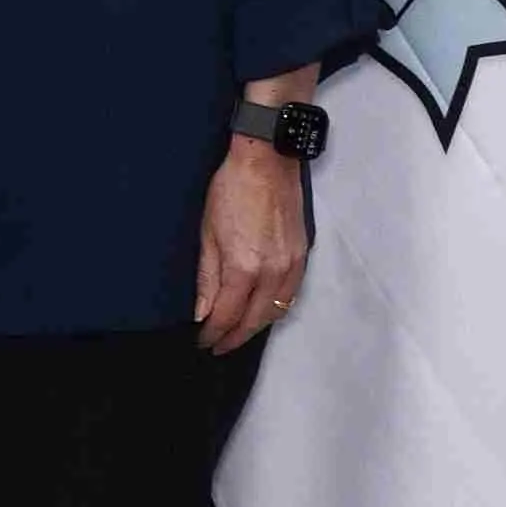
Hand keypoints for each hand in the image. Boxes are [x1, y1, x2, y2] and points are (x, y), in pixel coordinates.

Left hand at [192, 138, 309, 353]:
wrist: (267, 160)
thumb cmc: (232, 189)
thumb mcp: (208, 233)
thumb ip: (207, 278)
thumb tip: (203, 312)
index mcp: (244, 268)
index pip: (227, 315)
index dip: (213, 333)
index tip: (203, 341)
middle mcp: (272, 272)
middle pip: (254, 321)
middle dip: (234, 337)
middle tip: (218, 345)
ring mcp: (291, 265)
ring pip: (276, 311)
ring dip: (256, 327)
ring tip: (238, 333)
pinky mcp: (302, 255)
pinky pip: (290, 294)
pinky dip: (275, 308)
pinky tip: (262, 310)